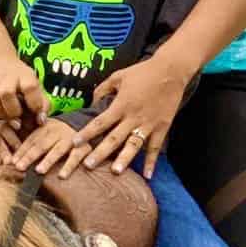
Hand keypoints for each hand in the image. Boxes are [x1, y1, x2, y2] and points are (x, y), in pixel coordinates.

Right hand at [0, 49, 47, 157]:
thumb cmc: (21, 78)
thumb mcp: (34, 84)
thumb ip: (42, 103)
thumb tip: (41, 122)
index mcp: (22, 74)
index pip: (29, 87)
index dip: (35, 103)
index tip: (37, 114)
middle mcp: (5, 78)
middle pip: (6, 93)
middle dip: (14, 110)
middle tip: (20, 120)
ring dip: (2, 118)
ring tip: (10, 125)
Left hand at [10, 118, 93, 178]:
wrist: (88, 127)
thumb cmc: (59, 136)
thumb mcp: (45, 134)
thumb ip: (30, 143)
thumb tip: (9, 156)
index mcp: (45, 128)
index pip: (31, 140)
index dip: (21, 151)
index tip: (12, 162)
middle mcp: (58, 131)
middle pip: (42, 144)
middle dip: (30, 156)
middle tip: (19, 167)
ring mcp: (72, 138)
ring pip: (58, 150)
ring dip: (48, 160)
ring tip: (39, 171)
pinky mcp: (85, 147)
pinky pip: (76, 157)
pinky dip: (69, 165)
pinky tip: (62, 175)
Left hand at [77, 53, 189, 177]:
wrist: (171, 70)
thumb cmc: (142, 72)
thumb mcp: (118, 76)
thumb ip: (103, 89)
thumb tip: (90, 102)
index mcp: (121, 104)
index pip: (100, 122)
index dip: (87, 132)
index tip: (74, 142)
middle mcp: (133, 117)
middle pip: (114, 137)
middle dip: (100, 152)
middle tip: (88, 165)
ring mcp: (148, 124)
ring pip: (134, 145)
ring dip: (124, 159)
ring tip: (115, 172)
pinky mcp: (161, 127)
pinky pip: (155, 147)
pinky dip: (152, 162)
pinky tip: (148, 176)